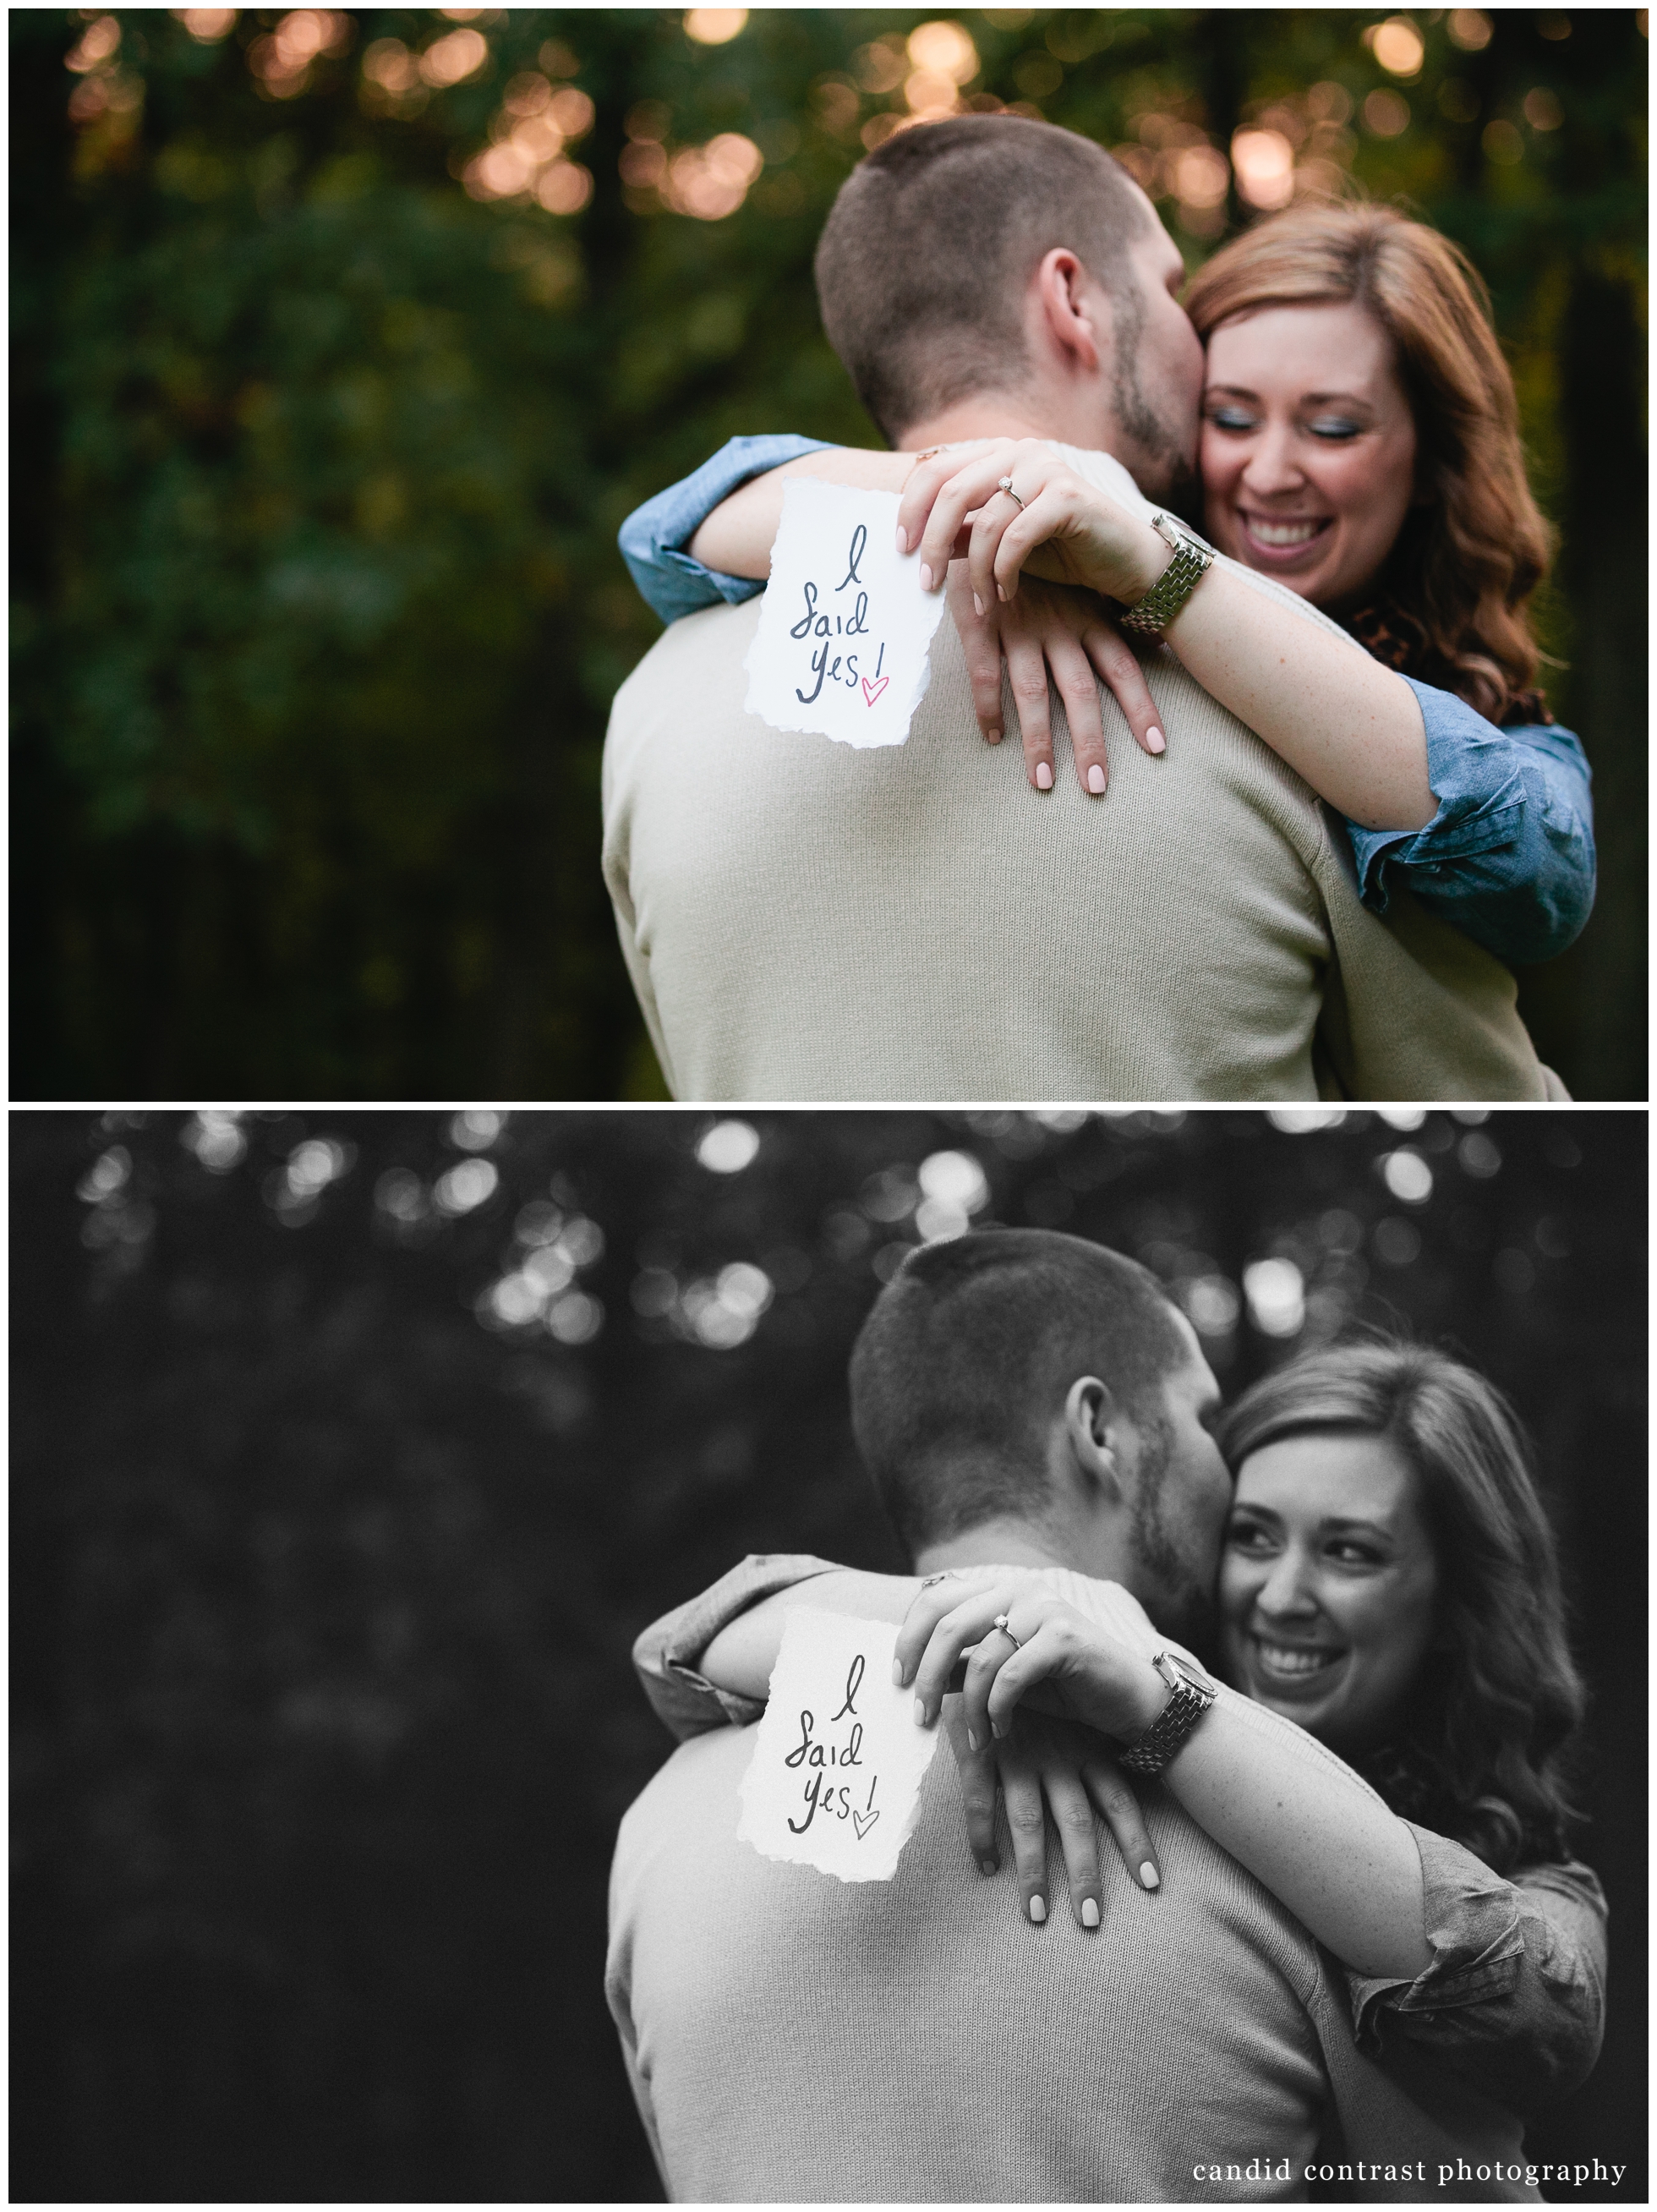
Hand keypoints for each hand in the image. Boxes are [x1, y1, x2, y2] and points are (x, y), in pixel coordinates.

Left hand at [897, 1579, 1167, 1746]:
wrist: (1127, 1698)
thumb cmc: (1061, 1686)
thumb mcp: (1002, 1673)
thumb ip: (963, 1664)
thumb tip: (911, 1675)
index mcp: (999, 1588)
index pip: (935, 1598)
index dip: (908, 1638)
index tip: (898, 1680)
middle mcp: (1019, 1587)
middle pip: (948, 1623)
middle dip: (927, 1675)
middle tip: (920, 1715)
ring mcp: (1044, 1608)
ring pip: (980, 1656)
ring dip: (970, 1708)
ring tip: (976, 1739)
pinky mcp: (1066, 1636)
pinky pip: (1012, 1674)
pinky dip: (998, 1709)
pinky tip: (1001, 1731)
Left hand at [899, 438, 1170, 609]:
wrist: (1122, 562)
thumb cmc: (1060, 551)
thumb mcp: (998, 542)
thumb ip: (962, 534)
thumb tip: (912, 543)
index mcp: (996, 453)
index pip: (934, 470)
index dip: (909, 510)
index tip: (901, 550)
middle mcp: (1019, 451)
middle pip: (950, 491)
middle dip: (932, 544)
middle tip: (926, 583)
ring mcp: (1045, 468)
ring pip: (984, 522)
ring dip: (976, 572)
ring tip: (982, 602)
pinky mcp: (1068, 496)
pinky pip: (1016, 537)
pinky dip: (1004, 572)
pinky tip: (1005, 594)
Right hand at [945, 1706, 1161, 1927]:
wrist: (995, 1640)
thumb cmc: (1044, 1685)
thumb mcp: (1078, 1710)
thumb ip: (1094, 1742)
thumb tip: (1138, 1774)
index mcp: (1086, 1746)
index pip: (1121, 1800)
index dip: (1136, 1841)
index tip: (1151, 1882)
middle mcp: (1058, 1756)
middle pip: (1078, 1824)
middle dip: (1086, 1874)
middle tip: (1092, 1921)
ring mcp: (1019, 1756)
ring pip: (1031, 1823)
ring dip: (1035, 1871)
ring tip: (1037, 1914)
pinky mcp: (983, 1752)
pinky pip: (982, 1803)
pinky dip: (982, 1837)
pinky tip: (986, 1868)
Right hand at [948, 568, 1168, 795]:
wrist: (986, 515)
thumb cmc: (1036, 559)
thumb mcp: (1079, 582)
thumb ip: (1109, 614)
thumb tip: (1163, 641)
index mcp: (1087, 617)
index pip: (1123, 668)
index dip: (1141, 708)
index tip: (1157, 746)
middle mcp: (1060, 626)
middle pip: (1082, 693)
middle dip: (1091, 742)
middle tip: (1097, 787)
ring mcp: (1021, 627)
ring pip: (1035, 693)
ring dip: (1040, 740)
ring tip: (1044, 783)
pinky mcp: (983, 624)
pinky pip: (986, 674)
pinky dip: (989, 708)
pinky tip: (992, 738)